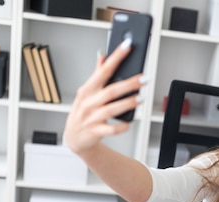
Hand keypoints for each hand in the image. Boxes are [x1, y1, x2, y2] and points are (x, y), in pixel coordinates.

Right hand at [64, 39, 146, 155]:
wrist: (74, 138)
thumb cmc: (83, 113)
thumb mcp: (86, 93)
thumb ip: (96, 76)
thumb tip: (103, 57)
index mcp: (87, 90)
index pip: (103, 70)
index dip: (116, 57)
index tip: (127, 46)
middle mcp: (88, 103)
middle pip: (110, 90)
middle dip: (129, 83)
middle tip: (144, 78)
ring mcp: (91, 118)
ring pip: (111, 109)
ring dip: (127, 103)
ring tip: (140, 98)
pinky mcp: (95, 132)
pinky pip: (111, 129)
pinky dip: (121, 126)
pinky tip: (128, 123)